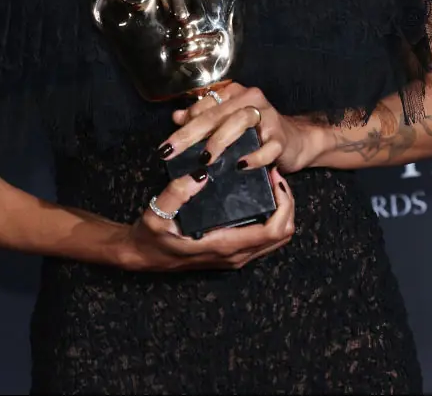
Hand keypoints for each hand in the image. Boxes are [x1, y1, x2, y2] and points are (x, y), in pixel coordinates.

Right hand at [121, 164, 294, 271]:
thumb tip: (201, 175)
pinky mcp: (232, 252)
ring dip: (281, 210)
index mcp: (225, 245)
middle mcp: (236, 254)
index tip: (274, 176)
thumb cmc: (151, 236)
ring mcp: (236, 256)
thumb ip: (176, 194)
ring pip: (277, 238)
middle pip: (283, 234)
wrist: (143, 256)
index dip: (283, 203)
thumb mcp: (156, 213)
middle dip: (287, 203)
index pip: (274, 230)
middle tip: (274, 175)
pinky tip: (257, 195)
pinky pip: (265, 238)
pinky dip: (271, 216)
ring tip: (268, 182)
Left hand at [164, 82, 324, 174]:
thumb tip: (176, 116)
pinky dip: (254, 156)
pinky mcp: (280, 138)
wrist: (294, 140)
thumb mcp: (227, 123)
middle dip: (192, 133)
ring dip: (220, 140)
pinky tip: (240, 166)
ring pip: (240, 121)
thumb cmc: (255, 132)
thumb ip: (203, 118)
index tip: (166, 144)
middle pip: (217, 113)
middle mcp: (250, 99)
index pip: (205, 105)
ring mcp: (267, 117)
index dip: (184, 123)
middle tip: (172, 151)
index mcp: (234, 93)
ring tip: (204, 159)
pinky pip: (268, 147)